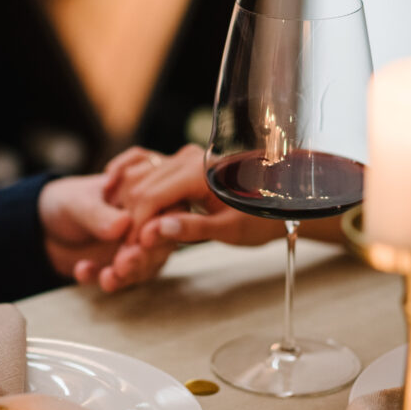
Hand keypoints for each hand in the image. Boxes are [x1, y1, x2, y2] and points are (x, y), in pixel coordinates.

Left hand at [39, 174, 174, 291]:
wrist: (47, 227)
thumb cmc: (68, 202)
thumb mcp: (77, 203)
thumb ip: (98, 213)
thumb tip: (123, 224)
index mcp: (146, 195)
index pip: (168, 211)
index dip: (162, 227)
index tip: (145, 239)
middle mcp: (148, 222)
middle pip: (162, 243)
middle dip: (144, 257)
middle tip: (123, 264)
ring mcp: (138, 248)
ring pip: (148, 266)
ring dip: (129, 275)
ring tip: (107, 277)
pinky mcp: (126, 269)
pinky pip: (124, 279)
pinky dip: (106, 279)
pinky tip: (82, 271)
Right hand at [104, 144, 286, 247]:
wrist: (280, 198)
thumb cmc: (261, 216)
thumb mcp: (230, 230)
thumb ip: (193, 228)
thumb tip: (155, 231)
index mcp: (199, 172)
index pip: (150, 197)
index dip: (136, 226)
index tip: (132, 251)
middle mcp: (187, 158)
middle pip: (141, 188)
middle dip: (131, 220)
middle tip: (130, 251)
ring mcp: (183, 158)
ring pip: (141, 181)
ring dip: (133, 209)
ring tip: (135, 239)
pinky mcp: (182, 164)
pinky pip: (150, 177)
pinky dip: (139, 197)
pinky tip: (135, 216)